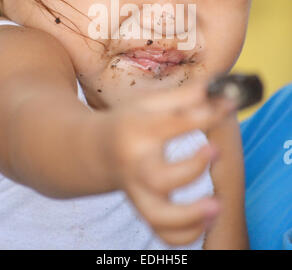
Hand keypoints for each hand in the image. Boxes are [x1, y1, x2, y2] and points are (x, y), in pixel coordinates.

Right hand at [105, 79, 235, 245]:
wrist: (95, 150)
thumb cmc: (128, 122)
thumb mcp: (149, 103)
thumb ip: (183, 97)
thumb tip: (217, 89)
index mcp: (136, 130)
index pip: (173, 123)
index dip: (205, 114)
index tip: (229, 105)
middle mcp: (134, 164)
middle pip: (159, 177)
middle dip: (191, 168)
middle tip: (215, 150)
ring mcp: (137, 191)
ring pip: (157, 216)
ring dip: (189, 217)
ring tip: (216, 206)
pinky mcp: (143, 209)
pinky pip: (161, 233)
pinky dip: (184, 235)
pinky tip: (204, 221)